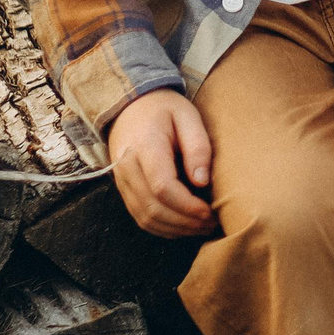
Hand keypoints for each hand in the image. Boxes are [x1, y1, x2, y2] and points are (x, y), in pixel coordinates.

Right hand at [107, 89, 215, 237]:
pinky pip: (140, 216)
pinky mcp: (123, 189)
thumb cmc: (165, 109)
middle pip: (153, 207)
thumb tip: (201, 182)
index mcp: (144, 145)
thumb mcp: (188, 116)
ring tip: (201, 227)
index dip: (187, 205)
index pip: (162, 186)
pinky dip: (162, 227)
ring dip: (175, 229)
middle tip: (212, 224)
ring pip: (145, 217)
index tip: (210, 211)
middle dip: (185, 222)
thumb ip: (197, 147)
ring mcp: (121, 180)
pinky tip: (183, 226)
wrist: (131, 105)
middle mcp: (127, 166)